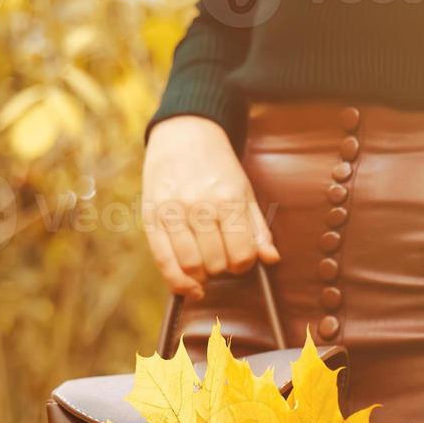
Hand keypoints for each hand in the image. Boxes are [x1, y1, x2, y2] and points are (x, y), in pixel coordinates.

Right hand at [142, 116, 278, 298]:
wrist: (184, 135)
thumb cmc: (219, 167)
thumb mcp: (245, 192)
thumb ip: (258, 229)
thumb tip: (272, 259)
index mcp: (227, 200)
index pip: (241, 253)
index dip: (245, 263)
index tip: (242, 257)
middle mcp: (199, 207)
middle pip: (216, 263)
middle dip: (223, 268)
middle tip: (222, 257)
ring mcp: (172, 212)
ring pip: (191, 265)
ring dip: (202, 275)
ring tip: (206, 265)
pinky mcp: (151, 216)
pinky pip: (162, 260)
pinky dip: (177, 281)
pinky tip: (190, 287)